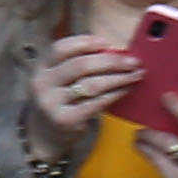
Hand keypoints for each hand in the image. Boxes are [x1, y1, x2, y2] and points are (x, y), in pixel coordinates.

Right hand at [29, 27, 143, 149]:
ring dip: (119, 78)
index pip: (61, 48)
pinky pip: (96, 103)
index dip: (85, 42)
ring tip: (136, 74)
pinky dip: (115, 94)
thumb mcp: (55, 80)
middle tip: (133, 61)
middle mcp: (43, 84)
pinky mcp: (65, 120)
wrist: (41, 135)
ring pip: (91, 84)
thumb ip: (74, 65)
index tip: (108, 43)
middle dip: (111, 61)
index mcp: (40, 68)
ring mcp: (52, 103)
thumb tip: (113, 51)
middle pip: (80, 65)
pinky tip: (126, 89)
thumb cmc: (57, 101)